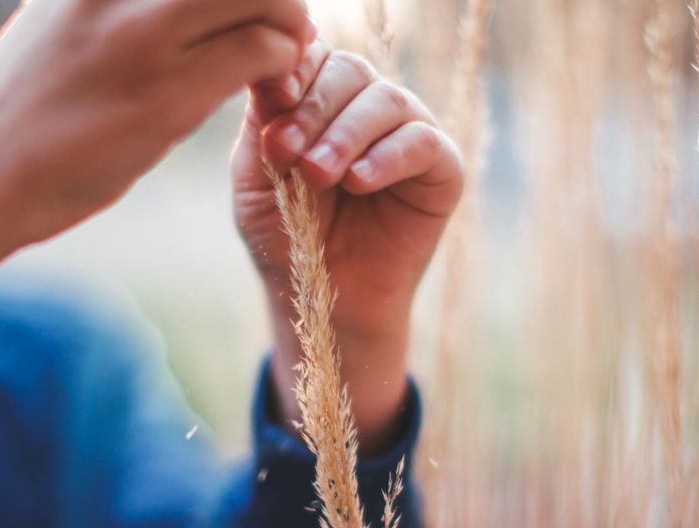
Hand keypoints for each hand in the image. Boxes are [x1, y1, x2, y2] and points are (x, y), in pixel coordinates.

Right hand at [0, 0, 314, 318]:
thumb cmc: (23, 109)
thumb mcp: (65, 22)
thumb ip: (123, 5)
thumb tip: (192, 9)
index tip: (246, 9)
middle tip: (284, 28)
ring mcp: (143, 34)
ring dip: (290, 25)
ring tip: (282, 62)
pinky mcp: (165, 93)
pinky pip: (260, 52)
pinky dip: (283, 68)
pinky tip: (271, 92)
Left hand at [232, 43, 464, 454]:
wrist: (323, 302)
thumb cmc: (286, 237)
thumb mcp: (257, 178)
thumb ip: (263, 122)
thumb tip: (270, 70)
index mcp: (322, 98)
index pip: (315, 55)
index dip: (296, 69)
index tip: (276, 100)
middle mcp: (367, 108)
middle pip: (350, 71)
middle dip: (314, 108)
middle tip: (286, 152)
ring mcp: (407, 134)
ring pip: (387, 101)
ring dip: (346, 134)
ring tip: (317, 175)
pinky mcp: (442, 169)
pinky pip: (423, 143)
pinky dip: (388, 157)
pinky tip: (358, 182)